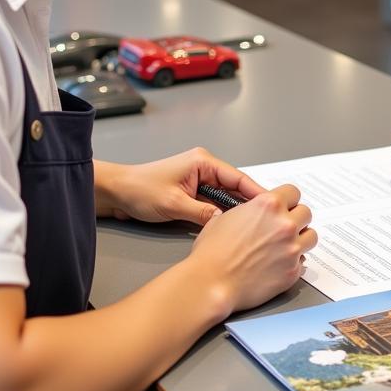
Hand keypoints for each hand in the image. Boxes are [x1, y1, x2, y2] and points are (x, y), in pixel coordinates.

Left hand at [95, 148, 264, 225]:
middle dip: (250, 205)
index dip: (257, 193)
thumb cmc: (140, 190)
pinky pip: (214, 204)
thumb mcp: (174, 204)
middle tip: (268, 221)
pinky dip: (222, 215)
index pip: (238, 178)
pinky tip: (232, 228)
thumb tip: (226, 223)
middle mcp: (204, 168)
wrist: (116, 193)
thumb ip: (203, 213)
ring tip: (254, 228)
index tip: (274, 205)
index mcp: (203, 162)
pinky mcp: (193, 194)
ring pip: (226, 198)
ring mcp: (199, 181)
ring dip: (236, 212)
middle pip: (235, 188)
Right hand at [189, 184, 316, 313]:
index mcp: (269, 205)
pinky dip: (294, 261)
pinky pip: (303, 261)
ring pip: (311, 236)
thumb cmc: (212, 252)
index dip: (286, 200)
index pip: (293, 192)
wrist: (211, 282)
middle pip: (306, 213)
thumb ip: (249, 211)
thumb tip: (255, 214)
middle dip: (296, 218)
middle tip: (282, 227)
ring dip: (301, 238)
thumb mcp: (225, 217)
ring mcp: (292, 248)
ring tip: (286, 245)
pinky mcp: (293, 271)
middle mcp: (285, 224)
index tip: (283, 207)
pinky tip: (278, 264)